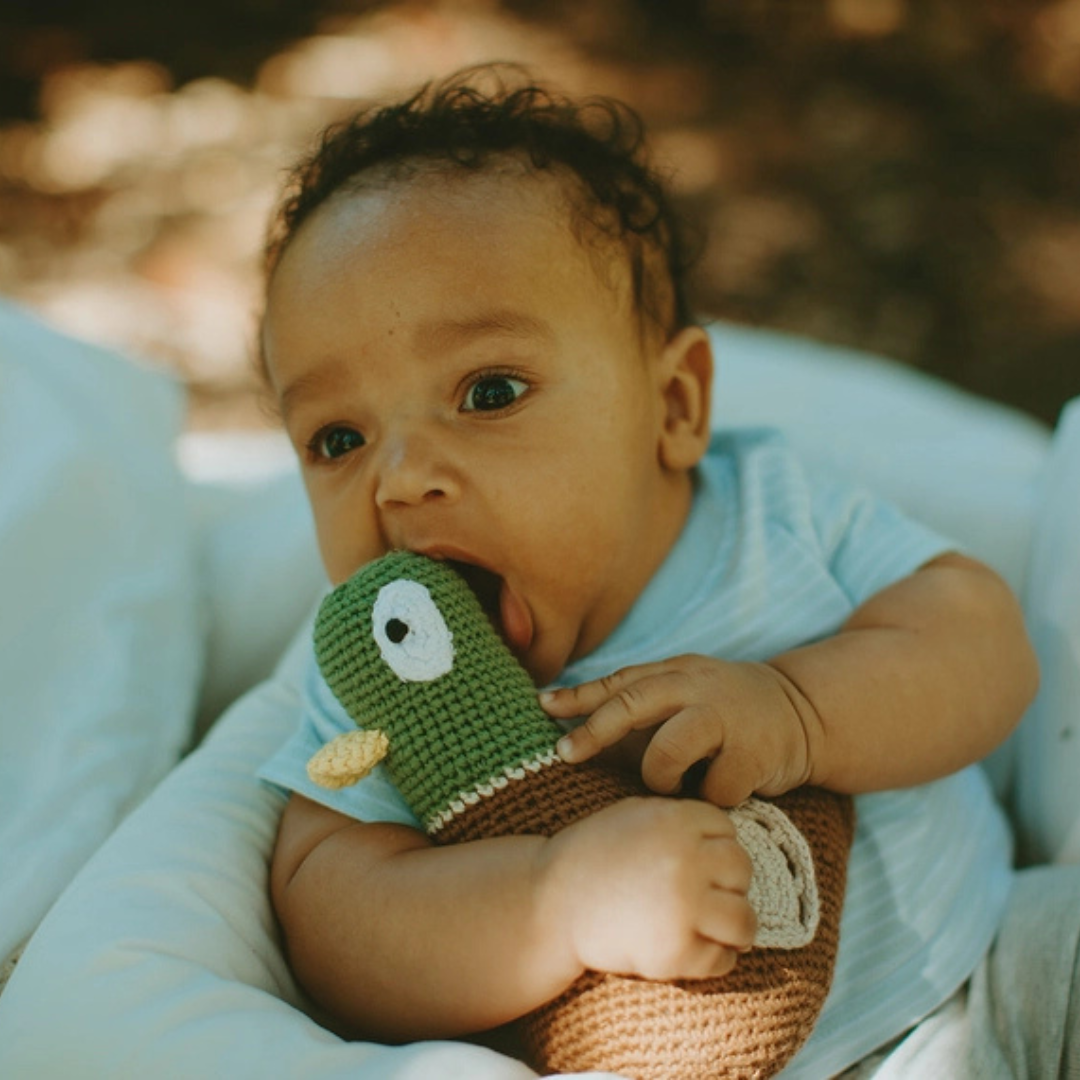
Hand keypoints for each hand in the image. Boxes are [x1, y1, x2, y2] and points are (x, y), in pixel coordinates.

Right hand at [540, 797, 755, 980]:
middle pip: (741, 870)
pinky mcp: (675, 951)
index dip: (716, 848)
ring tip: (717, 931)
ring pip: (743, 919)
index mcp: (674, 820)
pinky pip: (721, 959)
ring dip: (734, 927)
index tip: (698, 863)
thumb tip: (728, 840)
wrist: (549, 904)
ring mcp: (683, 906)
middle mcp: (685, 859)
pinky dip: (714, 959)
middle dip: (728, 884)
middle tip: (707, 898)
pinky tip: (694, 951)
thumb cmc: (590, 856)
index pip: (728, 830)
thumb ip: (678, 820)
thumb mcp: (632, 815)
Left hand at [541, 655, 814, 805]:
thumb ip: (641, 709)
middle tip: (565, 754)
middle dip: (593, 731)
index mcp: (675, 673)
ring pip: (667, 751)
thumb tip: (574, 730)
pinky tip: (720, 790)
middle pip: (632, 704)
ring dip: (658, 776)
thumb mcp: (684, 695)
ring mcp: (726, 718)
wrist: (804, 714)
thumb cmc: (727, 714)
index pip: (618, 682)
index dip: (578, 696)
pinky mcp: (753, 754)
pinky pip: (711, 789)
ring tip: (670, 783)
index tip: (542, 706)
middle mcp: (696, 688)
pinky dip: (709, 798)